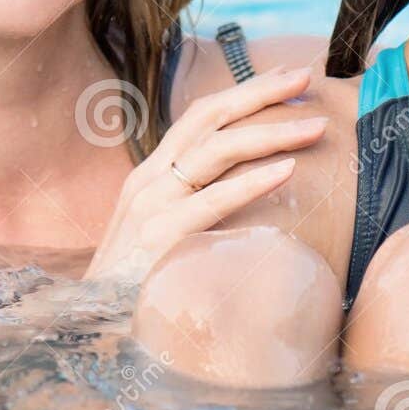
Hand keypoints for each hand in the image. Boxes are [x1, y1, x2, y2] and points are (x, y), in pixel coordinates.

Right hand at [85, 67, 328, 283]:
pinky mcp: (158, 240)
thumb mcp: (165, 234)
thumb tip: (252, 189)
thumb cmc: (141, 286)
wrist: (94, 333)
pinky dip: (253, 182)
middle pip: (209, 118)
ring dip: (270, 132)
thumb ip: (196, 206)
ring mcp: (150, 208)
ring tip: (315, 125)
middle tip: (307, 76)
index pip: (201, 116)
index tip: (288, 77)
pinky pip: (212, 201)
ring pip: (216, 150)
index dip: (245, 92)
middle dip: (260, 92)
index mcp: (152, 175)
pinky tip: (288, 170)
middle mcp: (148, 181)